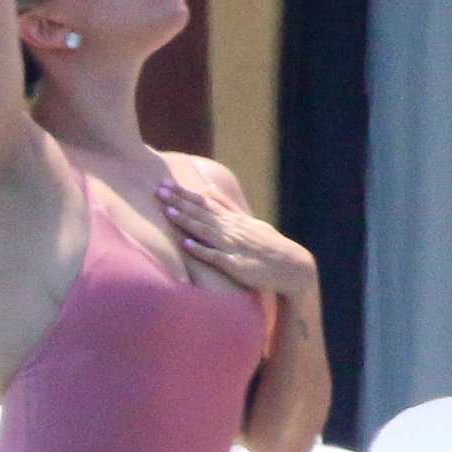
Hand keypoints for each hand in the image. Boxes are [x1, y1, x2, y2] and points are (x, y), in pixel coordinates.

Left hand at [157, 181, 316, 299]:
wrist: (292, 267)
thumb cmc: (268, 246)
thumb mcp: (249, 221)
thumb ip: (227, 206)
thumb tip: (207, 190)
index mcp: (233, 220)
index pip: (204, 203)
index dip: (183, 194)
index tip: (165, 184)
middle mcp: (232, 230)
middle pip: (201, 213)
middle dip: (179, 203)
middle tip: (159, 190)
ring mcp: (234, 247)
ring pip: (206, 231)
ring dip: (187, 222)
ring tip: (169, 213)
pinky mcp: (236, 266)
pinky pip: (216, 258)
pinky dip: (201, 251)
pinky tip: (187, 246)